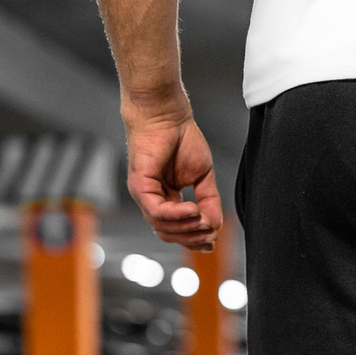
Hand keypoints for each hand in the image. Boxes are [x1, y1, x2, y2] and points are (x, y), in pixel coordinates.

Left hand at [122, 98, 222, 251]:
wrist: (166, 114)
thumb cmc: (182, 138)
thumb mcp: (203, 177)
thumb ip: (210, 202)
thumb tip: (216, 226)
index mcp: (166, 200)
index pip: (177, 230)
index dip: (195, 240)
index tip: (213, 241)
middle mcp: (152, 200)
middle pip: (169, 234)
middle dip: (192, 238)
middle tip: (211, 234)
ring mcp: (143, 195)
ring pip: (162, 227)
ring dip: (187, 228)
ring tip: (204, 220)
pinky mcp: (140, 186)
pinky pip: (157, 212)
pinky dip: (177, 215)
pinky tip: (193, 209)